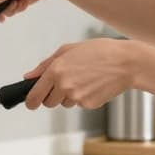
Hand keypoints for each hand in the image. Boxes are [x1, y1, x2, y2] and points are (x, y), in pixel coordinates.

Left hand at [22, 38, 138, 109]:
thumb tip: (29, 76)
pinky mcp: (88, 104)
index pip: (34, 96)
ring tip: (83, 79)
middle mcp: (64, 86)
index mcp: (56, 70)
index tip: (30, 102)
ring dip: (68, 95)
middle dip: (51, 96)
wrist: (125, 63)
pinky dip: (83, 97)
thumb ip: (45, 65)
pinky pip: (79, 104)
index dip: (30, 101)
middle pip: (48, 103)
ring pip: (64, 103)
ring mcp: (77, 97)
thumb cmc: (99, 52)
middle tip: (63, 83)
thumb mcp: (67, 50)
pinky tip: (92, 84)